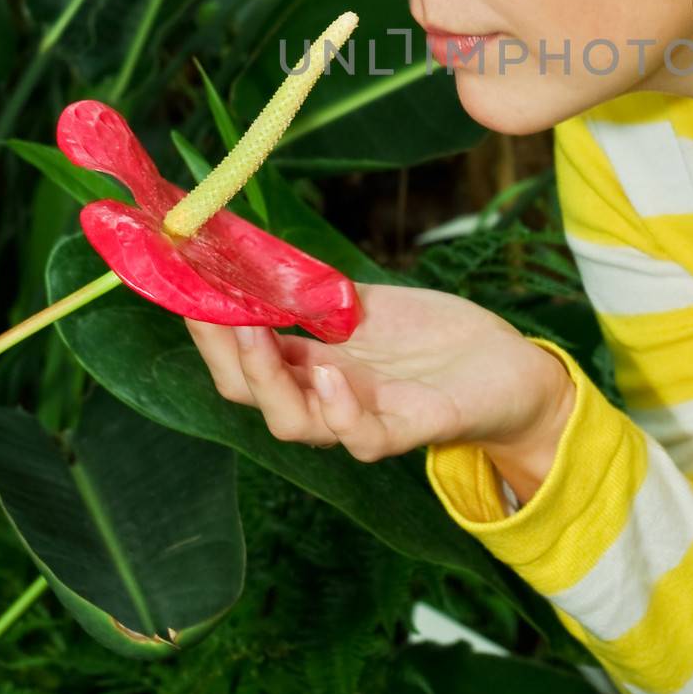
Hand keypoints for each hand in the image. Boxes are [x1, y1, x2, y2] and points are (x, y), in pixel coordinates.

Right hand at [183, 280, 574, 462]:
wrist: (508, 367)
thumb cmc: (434, 338)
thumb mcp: (365, 305)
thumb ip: (314, 293)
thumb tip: (257, 257)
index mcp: (309, 366)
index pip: (239, 359)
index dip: (207, 328)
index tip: (184, 283)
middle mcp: (324, 398)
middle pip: (250, 393)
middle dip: (223, 352)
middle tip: (210, 308)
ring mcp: (362, 418)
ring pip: (293, 422)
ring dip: (268, 380)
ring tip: (257, 334)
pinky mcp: (408, 430)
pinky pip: (360, 437)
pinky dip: (339, 411)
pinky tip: (331, 375)